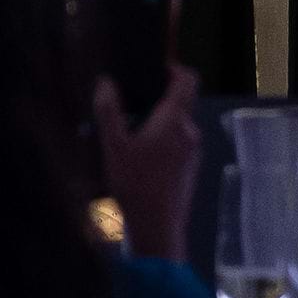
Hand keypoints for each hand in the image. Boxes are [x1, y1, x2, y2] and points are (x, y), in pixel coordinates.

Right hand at [95, 63, 201, 259]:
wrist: (158, 230)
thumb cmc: (136, 185)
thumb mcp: (113, 145)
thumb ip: (108, 110)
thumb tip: (106, 81)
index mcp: (174, 121)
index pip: (187, 80)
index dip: (173, 67)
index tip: (153, 68)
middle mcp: (189, 133)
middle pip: (178, 102)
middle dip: (154, 99)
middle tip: (125, 106)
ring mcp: (192, 153)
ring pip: (176, 125)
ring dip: (155, 123)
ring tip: (126, 136)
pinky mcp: (189, 169)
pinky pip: (176, 144)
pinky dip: (160, 142)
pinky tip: (137, 159)